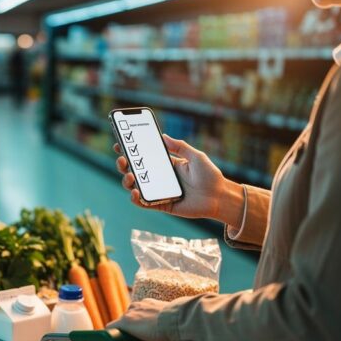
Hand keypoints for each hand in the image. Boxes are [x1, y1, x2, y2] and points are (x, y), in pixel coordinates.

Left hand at [107, 299, 170, 340]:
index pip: (137, 312)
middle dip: (130, 327)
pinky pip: (111, 327)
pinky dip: (110, 335)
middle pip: (127, 317)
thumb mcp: (171, 327)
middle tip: (133, 338)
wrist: (173, 320)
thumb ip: (171, 337)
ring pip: (120, 322)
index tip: (140, 331)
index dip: (137, 323)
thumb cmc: (175, 324)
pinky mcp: (124, 321)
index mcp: (149, 304)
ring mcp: (130, 313)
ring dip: (121, 331)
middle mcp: (137, 305)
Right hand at [114, 135, 243, 226]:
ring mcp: (160, 192)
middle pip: (136, 171)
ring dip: (127, 181)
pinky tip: (134, 193)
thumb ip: (180, 146)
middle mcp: (160, 178)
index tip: (120, 144)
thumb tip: (163, 135)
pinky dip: (136, 199)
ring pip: (136, 187)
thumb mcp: (196, 156)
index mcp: (167, 165)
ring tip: (129, 175)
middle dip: (124, 165)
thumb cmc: (210, 176)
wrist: (220, 197)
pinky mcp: (162, 204)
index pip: (144, 157)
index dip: (131, 151)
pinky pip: (144, 203)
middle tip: (121, 159)